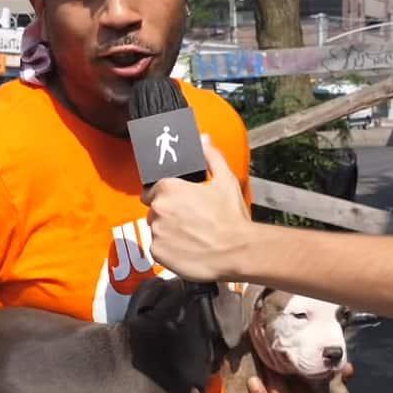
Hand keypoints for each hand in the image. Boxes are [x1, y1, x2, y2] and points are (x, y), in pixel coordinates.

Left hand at [144, 136, 252, 282]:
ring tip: (191, 236)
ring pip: (156, 229)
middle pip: (155, 209)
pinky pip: (158, 249)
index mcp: (169, 188)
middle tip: (191, 220)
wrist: (237, 252)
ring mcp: (156, 232)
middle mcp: (158, 209)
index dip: (169, 196)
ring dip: (168, 232)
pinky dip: (169, 250)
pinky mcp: (157, 253)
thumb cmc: (231, 218)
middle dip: (168, 214)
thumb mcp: (225, 180)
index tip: (182, 203)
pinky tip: (187, 249)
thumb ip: (211, 157)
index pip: (155, 189)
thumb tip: (204, 139)